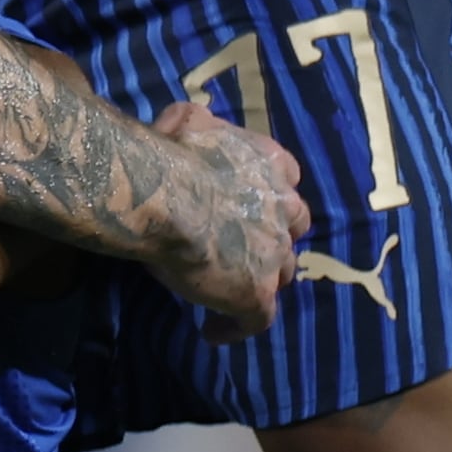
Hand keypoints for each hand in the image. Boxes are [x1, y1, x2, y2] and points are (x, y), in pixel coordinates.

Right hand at [146, 98, 308, 337]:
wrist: (160, 196)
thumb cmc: (170, 154)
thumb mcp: (184, 119)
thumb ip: (197, 123)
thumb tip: (190, 123)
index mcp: (272, 165)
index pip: (287, 179)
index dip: (269, 195)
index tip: (246, 203)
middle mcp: (284, 209)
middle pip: (291, 229)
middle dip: (273, 237)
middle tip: (242, 247)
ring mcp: (274, 254)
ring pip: (281, 273)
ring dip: (260, 278)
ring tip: (230, 289)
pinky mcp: (256, 294)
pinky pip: (255, 320)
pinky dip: (234, 326)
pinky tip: (212, 332)